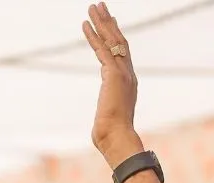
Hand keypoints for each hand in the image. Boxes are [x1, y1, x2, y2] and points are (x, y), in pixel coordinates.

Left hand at [82, 3, 143, 166]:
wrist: (117, 139)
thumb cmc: (111, 135)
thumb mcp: (109, 118)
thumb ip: (107, 112)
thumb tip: (100, 126)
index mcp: (128, 82)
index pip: (122, 53)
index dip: (116, 35)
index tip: (110, 22)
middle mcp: (127, 73)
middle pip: (119, 40)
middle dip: (109, 22)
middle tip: (100, 6)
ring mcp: (122, 73)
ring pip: (112, 40)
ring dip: (101, 22)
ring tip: (93, 7)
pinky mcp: (113, 75)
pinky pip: (102, 49)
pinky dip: (93, 36)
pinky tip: (85, 24)